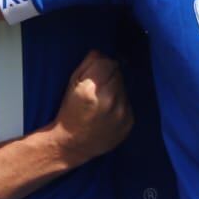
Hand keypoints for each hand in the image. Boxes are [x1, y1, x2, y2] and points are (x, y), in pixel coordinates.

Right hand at [51, 51, 132, 165]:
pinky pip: (129, 104)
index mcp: (91, 90)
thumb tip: (101, 53)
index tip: (97, 72)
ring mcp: (121, 114)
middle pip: (118, 74)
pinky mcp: (129, 123)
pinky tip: (109, 112)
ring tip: (103, 101)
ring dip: (116, 90)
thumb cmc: (68, 113)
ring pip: (125, 88)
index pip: (109, 62)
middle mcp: (109, 101)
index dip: (102, 65)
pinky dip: (121, 105)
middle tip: (99, 88)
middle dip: (110, 77)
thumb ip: (87, 65)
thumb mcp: (71, 85)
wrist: (71, 145)